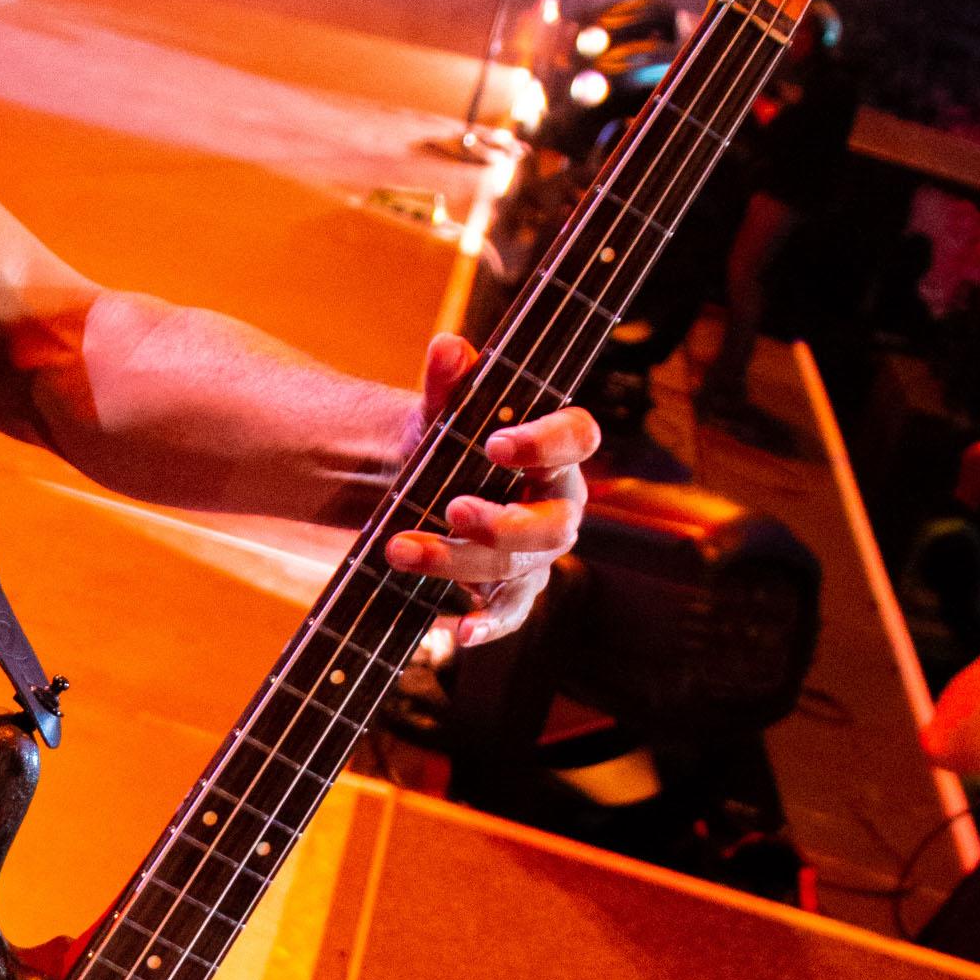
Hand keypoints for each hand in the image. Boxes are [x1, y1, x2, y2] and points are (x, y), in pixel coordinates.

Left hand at [381, 333, 596, 644]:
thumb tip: (447, 347)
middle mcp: (558, 506)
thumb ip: (448, 384)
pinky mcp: (511, 593)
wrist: (421, 489)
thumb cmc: (448, 447)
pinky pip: (510, 615)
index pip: (578, 438)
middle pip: (551, 523)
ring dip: (458, 561)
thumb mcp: (442, 413)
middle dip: (502, 522)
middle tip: (452, 509)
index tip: (498, 444)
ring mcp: (538, 556)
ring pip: (518, 568)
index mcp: (554, 453)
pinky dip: (486, 625)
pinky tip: (457, 632)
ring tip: (401, 549)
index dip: (547, 442)